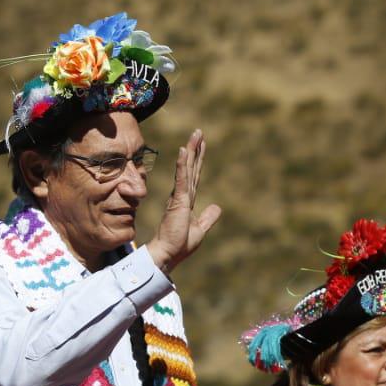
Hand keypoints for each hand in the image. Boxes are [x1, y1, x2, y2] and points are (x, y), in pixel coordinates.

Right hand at [147, 130, 221, 273]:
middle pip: (191, 168)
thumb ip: (208, 217)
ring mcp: (179, 196)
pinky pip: (182, 179)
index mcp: (186, 200)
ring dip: (191, 151)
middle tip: (198, 132)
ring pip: (187, 168)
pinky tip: (185, 150)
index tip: (201, 145)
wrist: (168, 253)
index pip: (194, 176)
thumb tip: (217, 207)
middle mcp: (182, 195)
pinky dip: (183, 164)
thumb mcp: (200, 229)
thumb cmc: (180, 244)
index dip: (198, 160)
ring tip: (195, 134)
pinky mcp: (178, 200)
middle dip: (195, 149)